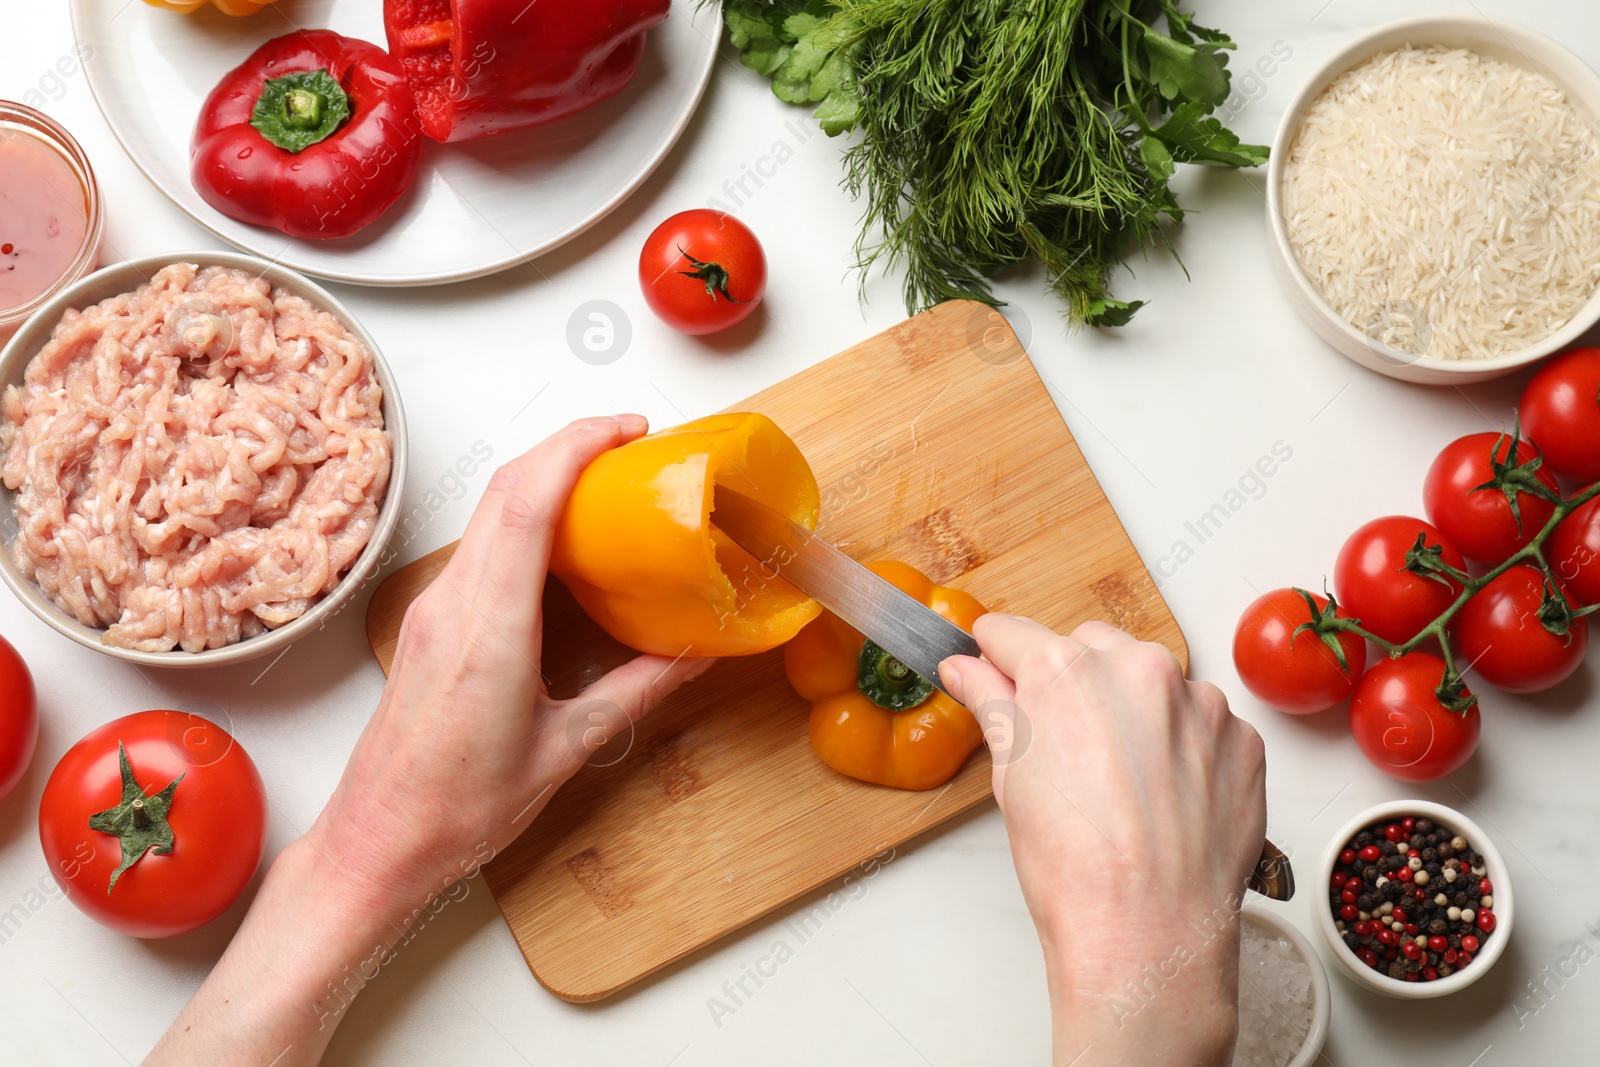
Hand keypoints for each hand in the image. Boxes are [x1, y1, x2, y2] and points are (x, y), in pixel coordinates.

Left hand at [311, 413, 712, 898]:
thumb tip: (693, 653)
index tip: (625, 431)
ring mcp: (435, 608)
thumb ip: (637, 692)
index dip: (576, 448)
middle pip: (505, 488)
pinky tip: (564, 540)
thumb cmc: (455, 810)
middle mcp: (452, 603)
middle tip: (629, 444)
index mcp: (489, 629)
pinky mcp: (432, 622)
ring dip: (544, 479)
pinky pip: (480, 545)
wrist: (377, 843)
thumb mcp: (566, 750)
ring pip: (488, 511)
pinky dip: (526, 519)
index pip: (526, 503)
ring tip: (605, 483)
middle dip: (568, 447)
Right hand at [940, 617, 1265, 1066]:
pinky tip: (1164, 796)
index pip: (1013, 634)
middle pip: (1088, 647)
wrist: (1149, 934)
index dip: (995, 657)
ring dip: (1134, 711)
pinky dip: (1183, 746)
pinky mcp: (1242, 739)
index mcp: (1067, 671)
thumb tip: (966, 669)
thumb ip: (991, 703)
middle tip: (1062, 747)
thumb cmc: (1077, 870)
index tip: (993, 670)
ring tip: (1121, 782)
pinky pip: (1201, 722)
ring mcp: (1200, 702)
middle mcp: (1138, 669)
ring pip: (1151, 682)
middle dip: (1071, 683)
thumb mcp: (1010, 778)